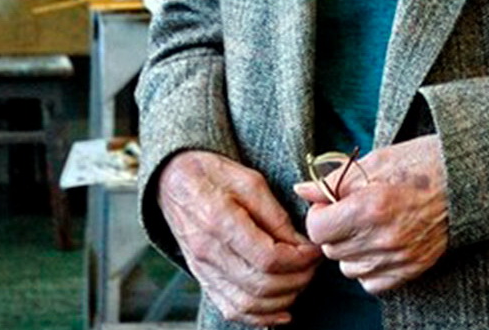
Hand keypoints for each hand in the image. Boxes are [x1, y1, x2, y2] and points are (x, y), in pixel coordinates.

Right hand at [158, 150, 320, 325]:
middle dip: (297, 279)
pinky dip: (259, 317)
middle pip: (260, 284)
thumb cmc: (212, 174)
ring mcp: (202, 269)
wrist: (173, 180)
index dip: (298, 259)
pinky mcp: (203, 279)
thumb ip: (275, 214)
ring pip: (247, 304)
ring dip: (282, 300)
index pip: (266, 258)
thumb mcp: (249, 180)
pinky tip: (281, 312)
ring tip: (301, 281)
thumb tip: (300, 243)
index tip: (315, 250)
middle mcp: (207, 251)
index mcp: (219, 220)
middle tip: (314, 265)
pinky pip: (232, 309)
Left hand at [293, 135, 447, 294]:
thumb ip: (335, 180)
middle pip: (331, 250)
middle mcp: (383, 238)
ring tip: (367, 225)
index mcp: (369, 206)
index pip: (317, 229)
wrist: (462, 179)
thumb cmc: (419, 162)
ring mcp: (398, 258)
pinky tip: (380, 243)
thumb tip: (302, 189)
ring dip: (350, 249)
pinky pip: (372, 283)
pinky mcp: (412, 270)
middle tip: (350, 210)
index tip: (329, 204)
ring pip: (349, 268)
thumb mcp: (375, 161)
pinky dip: (370, 267)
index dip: (319, 214)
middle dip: (334, 230)